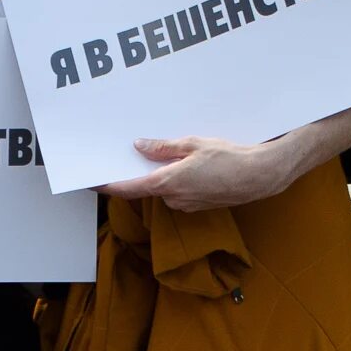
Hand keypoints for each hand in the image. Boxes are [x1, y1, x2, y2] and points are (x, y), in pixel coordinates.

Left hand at [107, 135, 298, 214]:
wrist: (259, 176)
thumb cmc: (229, 158)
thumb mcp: (192, 144)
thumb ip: (163, 148)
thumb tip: (140, 147)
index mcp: (167, 183)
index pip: (128, 188)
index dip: (107, 186)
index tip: (92, 182)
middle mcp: (173, 199)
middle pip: (146, 187)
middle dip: (142, 172)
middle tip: (135, 152)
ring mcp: (186, 205)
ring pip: (164, 189)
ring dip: (164, 174)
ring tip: (175, 153)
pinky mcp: (198, 206)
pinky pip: (179, 192)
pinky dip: (177, 180)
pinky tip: (191, 165)